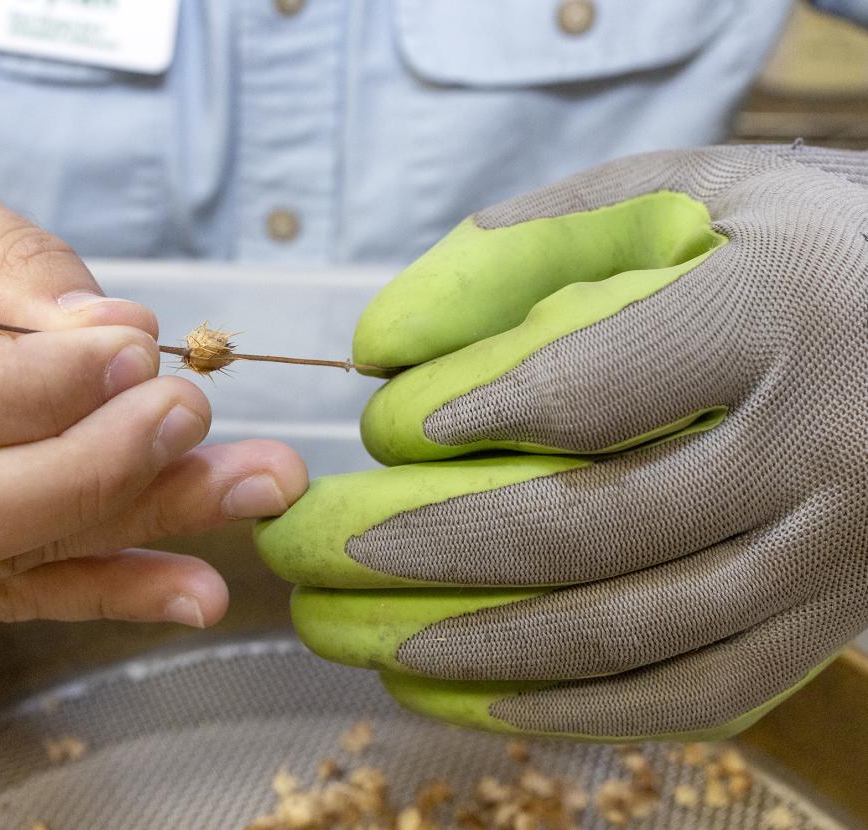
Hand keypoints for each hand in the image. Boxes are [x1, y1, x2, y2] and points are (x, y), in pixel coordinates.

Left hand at [256, 144, 867, 740]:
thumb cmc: (806, 248)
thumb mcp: (692, 195)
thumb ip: (536, 240)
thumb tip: (382, 341)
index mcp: (782, 316)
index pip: (591, 390)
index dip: (464, 420)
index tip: (382, 431)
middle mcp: (823, 450)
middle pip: (590, 528)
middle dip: (429, 550)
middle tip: (322, 552)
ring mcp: (834, 556)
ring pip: (630, 632)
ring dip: (476, 647)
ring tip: (363, 639)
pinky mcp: (829, 624)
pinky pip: (691, 695)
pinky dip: (570, 709)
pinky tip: (470, 693)